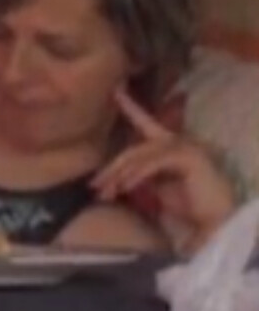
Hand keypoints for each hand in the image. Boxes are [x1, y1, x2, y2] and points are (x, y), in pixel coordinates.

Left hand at [93, 90, 238, 255]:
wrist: (215, 220)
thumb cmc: (187, 204)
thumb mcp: (157, 185)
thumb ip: (140, 172)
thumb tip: (115, 175)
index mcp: (170, 144)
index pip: (145, 122)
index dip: (130, 106)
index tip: (115, 90)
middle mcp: (178, 140)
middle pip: (134, 149)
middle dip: (112, 169)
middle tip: (95, 186)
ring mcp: (186, 146)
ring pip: (141, 155)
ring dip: (120, 175)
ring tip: (106, 192)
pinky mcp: (189, 157)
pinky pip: (154, 163)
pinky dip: (138, 175)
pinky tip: (126, 187)